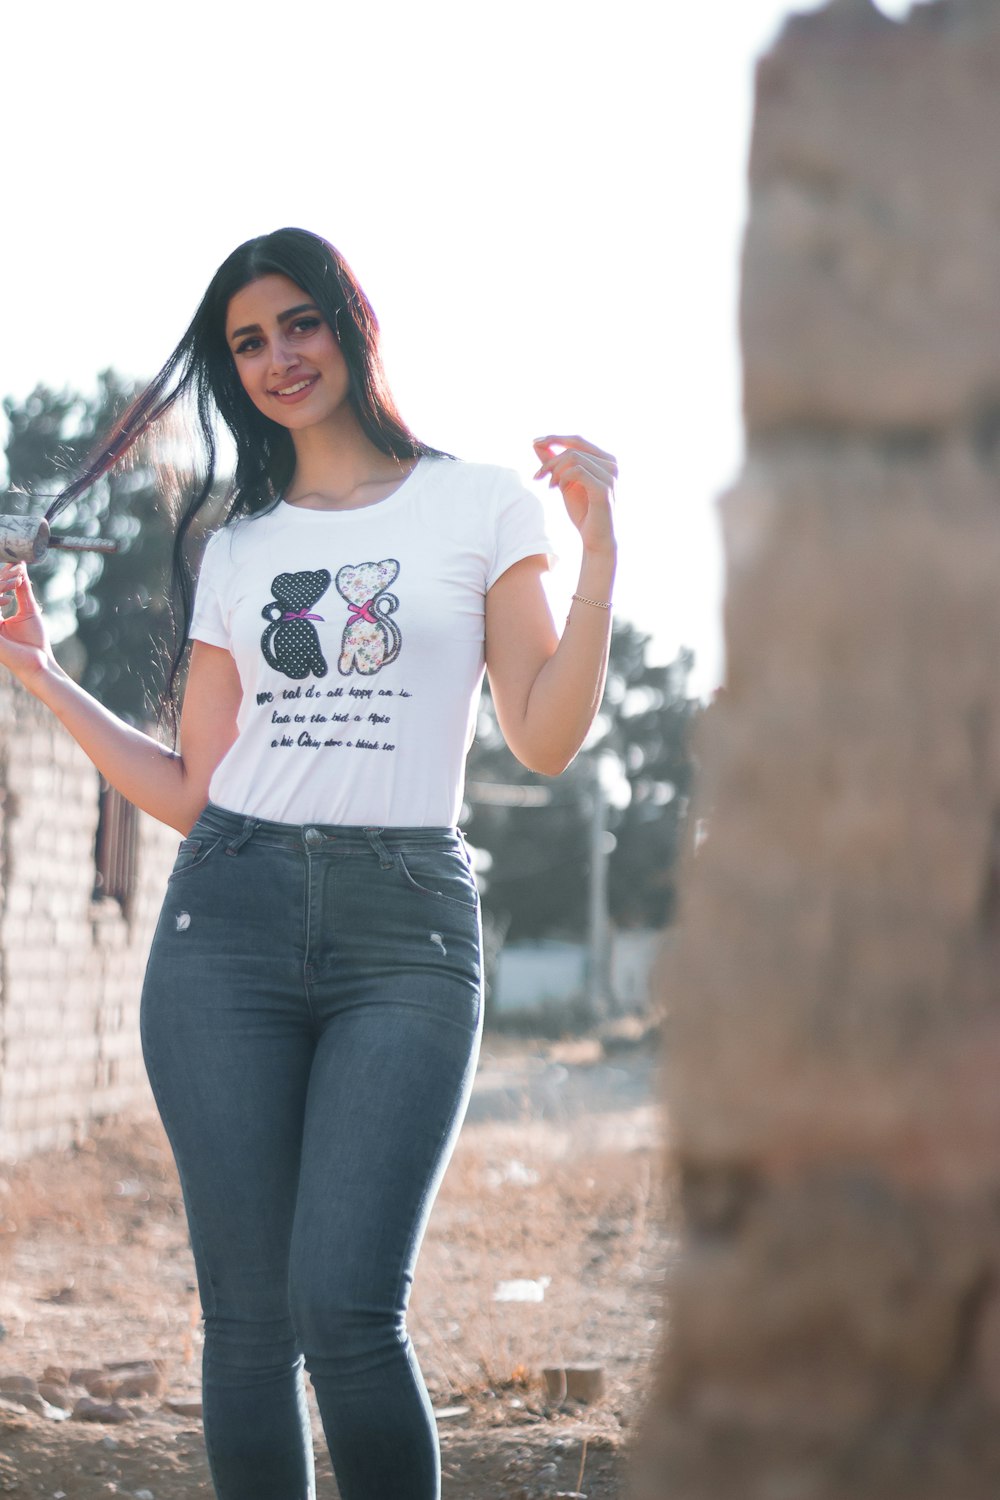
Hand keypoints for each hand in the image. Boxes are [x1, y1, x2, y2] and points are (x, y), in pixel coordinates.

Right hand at [0, 562, 57, 683]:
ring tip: (17, 580)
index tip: (16, 565)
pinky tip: (10, 598)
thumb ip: (22, 589)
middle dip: (2, 578)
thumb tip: (20, 567)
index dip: (3, 576)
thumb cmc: (35, 641)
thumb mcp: (28, 610)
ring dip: (0, 586)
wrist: (39, 662)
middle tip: (17, 568)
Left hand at [532, 435, 616, 556]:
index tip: (534, 443)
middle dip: (550, 459)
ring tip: (550, 485)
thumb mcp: (564, 483)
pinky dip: (562, 478)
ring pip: (573, 458)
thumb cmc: (583, 511)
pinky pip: (577, 471)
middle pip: (573, 448)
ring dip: (555, 470)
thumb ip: (554, 464)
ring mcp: (610, 476)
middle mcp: (612, 465)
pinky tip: (557, 489)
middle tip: (538, 475)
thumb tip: (536, 444)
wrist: (595, 539)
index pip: (577, 440)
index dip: (555, 438)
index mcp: (606, 460)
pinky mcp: (604, 489)